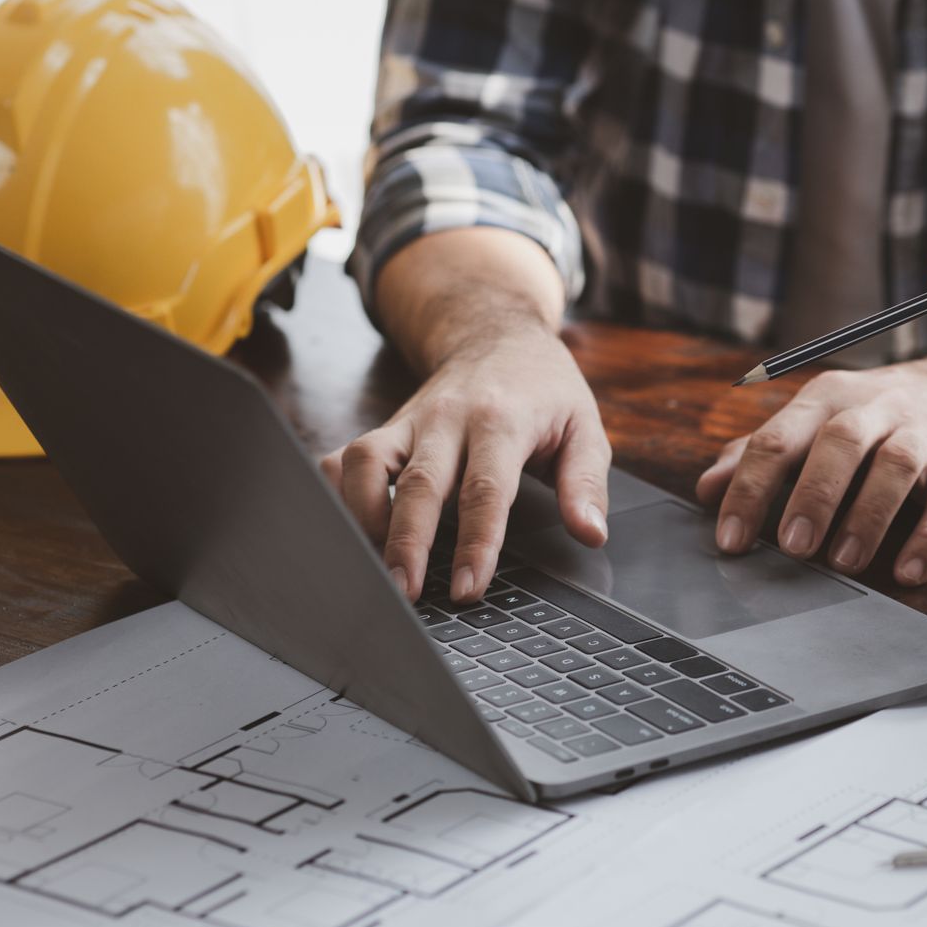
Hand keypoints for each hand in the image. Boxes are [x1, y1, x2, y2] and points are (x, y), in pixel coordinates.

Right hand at [322, 229, 608, 604]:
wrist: (495, 334)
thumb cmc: (543, 388)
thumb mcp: (585, 427)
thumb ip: (586, 483)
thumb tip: (590, 534)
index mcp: (502, 420)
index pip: (485, 490)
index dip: (476, 543)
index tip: (468, 589)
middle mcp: (447, 419)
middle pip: (418, 484)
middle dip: (407, 543)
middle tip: (405, 593)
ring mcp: (409, 421)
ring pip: (366, 464)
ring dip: (364, 517)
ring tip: (376, 566)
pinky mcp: (386, 426)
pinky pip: (345, 457)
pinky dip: (336, 492)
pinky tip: (347, 528)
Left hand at [696, 356, 926, 585]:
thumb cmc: (878, 416)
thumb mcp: (819, 420)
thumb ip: (764, 452)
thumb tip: (706, 489)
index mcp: (826, 398)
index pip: (778, 438)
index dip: (750, 489)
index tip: (730, 539)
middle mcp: (873, 408)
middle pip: (838, 442)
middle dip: (812, 496)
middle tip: (792, 548)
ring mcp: (923, 433)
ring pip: (894, 466)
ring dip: (867, 516)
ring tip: (844, 562)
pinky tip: (908, 571)